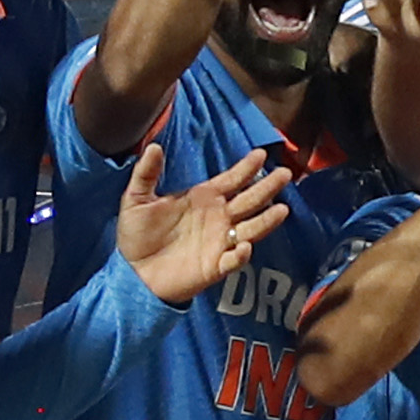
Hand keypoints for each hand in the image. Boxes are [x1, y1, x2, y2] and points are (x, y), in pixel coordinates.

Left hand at [115, 147, 291, 305]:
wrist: (133, 272)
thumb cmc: (137, 235)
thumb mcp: (136, 199)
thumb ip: (146, 174)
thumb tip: (154, 146)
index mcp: (204, 198)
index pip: (232, 180)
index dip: (247, 168)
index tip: (261, 154)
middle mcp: (219, 218)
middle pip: (250, 200)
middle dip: (267, 187)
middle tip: (285, 174)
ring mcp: (220, 242)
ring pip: (251, 228)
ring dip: (266, 220)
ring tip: (282, 210)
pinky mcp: (216, 266)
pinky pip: (234, 260)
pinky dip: (241, 254)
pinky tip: (245, 246)